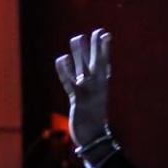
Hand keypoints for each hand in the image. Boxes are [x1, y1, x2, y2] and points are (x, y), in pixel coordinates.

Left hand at [54, 28, 111, 149]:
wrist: (93, 136)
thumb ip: (95, 84)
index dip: (104, 48)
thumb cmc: (93, 118)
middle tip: (98, 31)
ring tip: (78, 38)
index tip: (105, 34)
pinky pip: (70, 82)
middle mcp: (97, 86)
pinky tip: (62, 59)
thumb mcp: (96, 98)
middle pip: (97, 62)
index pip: (104, 62)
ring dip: (80, 53)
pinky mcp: (77, 99)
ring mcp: (88, 92)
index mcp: (102, 84)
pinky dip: (65, 71)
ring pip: (83, 68)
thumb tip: (98, 73)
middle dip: (97, 46)